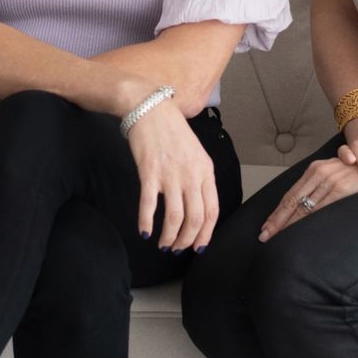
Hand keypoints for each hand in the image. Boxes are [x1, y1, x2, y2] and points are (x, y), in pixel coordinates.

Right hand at [125, 101, 218, 252]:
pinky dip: (146, 222)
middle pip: (195, 218)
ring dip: (169, 237)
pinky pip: (149, 205)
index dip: (206, 234)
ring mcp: (170, 174)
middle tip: (178, 249)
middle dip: (187, 240)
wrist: (151, 108)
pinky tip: (144, 232)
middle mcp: (191, 175)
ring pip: (174, 216)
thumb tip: (197, 207)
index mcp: (206, 171)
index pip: (212, 211)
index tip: (199, 247)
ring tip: (163, 245)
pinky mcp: (149, 172)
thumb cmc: (172, 131)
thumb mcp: (196, 153)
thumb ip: (199, 178)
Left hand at [259, 152, 357, 240]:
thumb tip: (312, 206)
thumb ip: (326, 186)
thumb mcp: (341, 175)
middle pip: (292, 200)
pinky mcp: (342, 189)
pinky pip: (320, 209)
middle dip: (277, 220)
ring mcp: (330, 180)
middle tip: (264, 236)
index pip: (292, 193)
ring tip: (276, 238)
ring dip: (288, 225)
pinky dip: (307, 222)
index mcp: (317, 168)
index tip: (267, 226)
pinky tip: (299, 232)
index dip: (278, 211)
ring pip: (303, 207)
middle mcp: (320, 172)